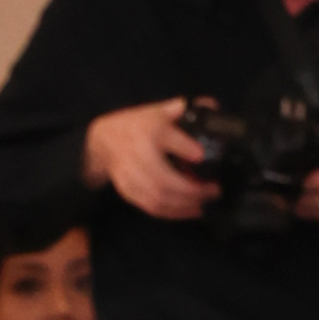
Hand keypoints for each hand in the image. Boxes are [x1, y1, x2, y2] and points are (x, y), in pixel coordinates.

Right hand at [85, 102, 216, 220]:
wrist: (105, 140)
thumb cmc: (137, 125)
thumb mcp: (159, 110)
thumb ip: (183, 110)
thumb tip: (210, 106)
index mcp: (149, 129)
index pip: (166, 138)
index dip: (184, 148)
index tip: (200, 155)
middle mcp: (138, 153)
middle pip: (164, 178)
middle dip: (191, 189)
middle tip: (213, 190)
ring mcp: (131, 175)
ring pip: (158, 197)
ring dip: (183, 205)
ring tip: (203, 204)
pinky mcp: (128, 191)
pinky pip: (151, 207)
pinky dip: (172, 212)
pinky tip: (189, 211)